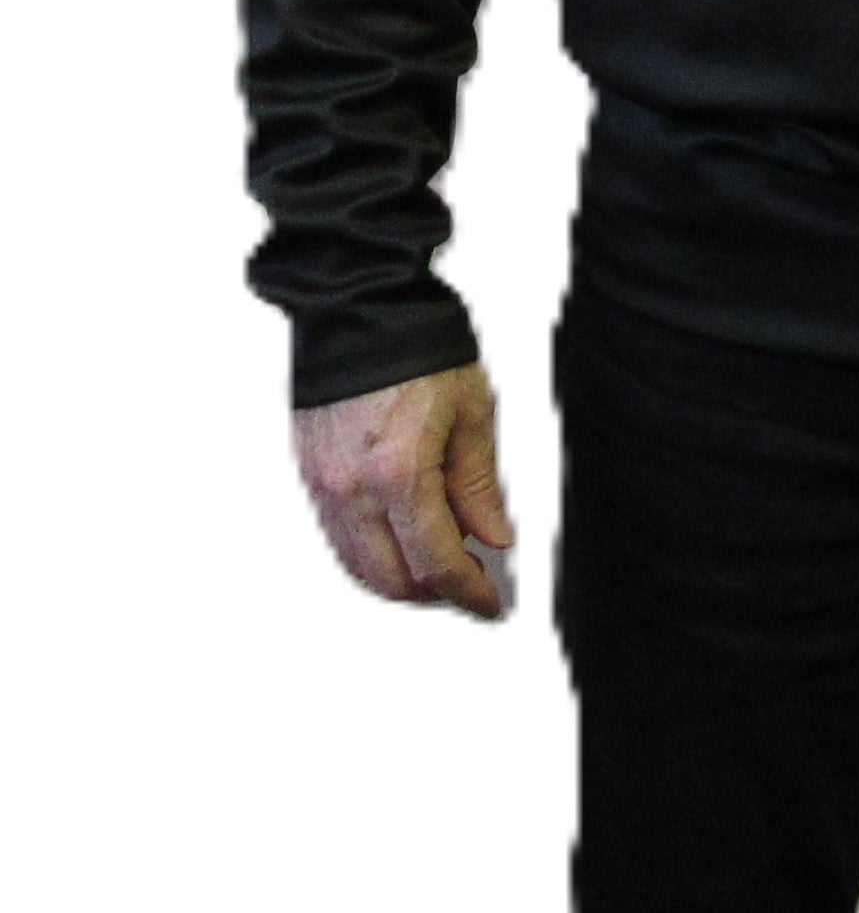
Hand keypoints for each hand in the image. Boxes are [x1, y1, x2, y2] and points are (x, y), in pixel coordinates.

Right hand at [293, 363, 514, 619]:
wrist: (360, 308)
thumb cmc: (420, 350)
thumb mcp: (472, 413)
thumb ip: (479, 486)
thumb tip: (493, 538)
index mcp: (399, 472)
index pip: (437, 562)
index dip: (469, 593)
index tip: (492, 603)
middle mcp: (352, 488)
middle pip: (392, 580)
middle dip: (436, 594)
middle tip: (473, 583)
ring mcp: (324, 485)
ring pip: (359, 567)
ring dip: (402, 579)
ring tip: (442, 561)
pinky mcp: (310, 475)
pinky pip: (339, 539)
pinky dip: (372, 555)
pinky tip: (404, 540)